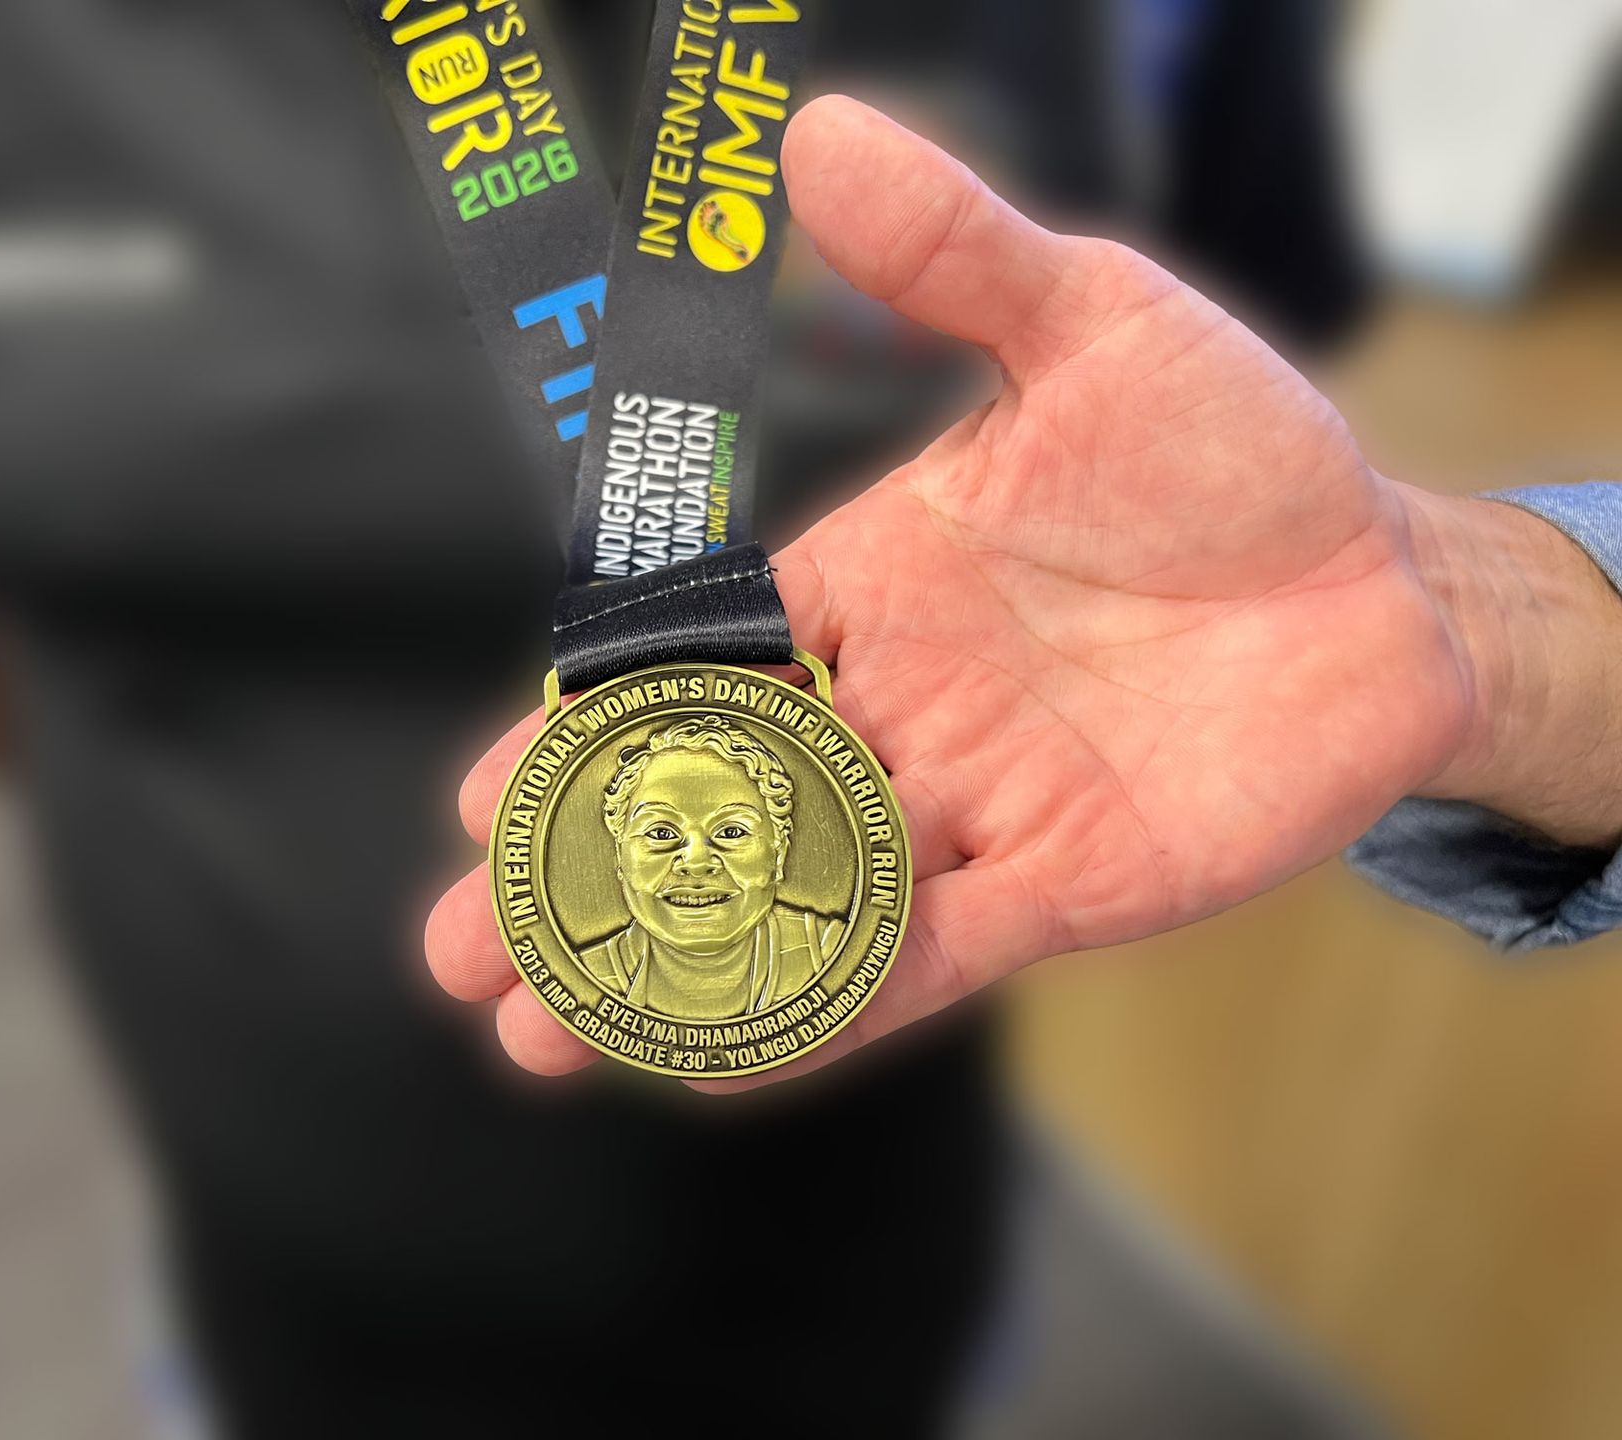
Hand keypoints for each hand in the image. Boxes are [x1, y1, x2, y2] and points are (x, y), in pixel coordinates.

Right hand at [426, 96, 1621, 1084]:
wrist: (1385, 581)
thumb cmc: (1232, 447)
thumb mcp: (1091, 324)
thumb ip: (950, 256)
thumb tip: (814, 133)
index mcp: (872, 577)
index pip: (696, 660)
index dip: (587, 728)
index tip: (481, 800)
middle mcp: (896, 701)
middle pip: (708, 799)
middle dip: (585, 876)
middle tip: (461, 951)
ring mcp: (972, 802)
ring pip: (790, 897)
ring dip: (668, 965)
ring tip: (540, 1033)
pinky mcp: (1062, 885)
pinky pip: (920, 959)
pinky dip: (820, 1010)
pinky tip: (714, 1060)